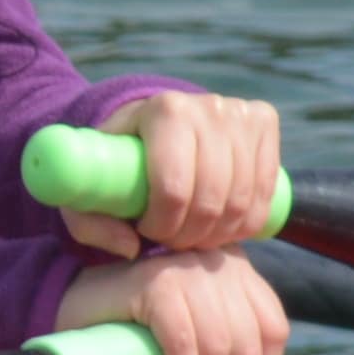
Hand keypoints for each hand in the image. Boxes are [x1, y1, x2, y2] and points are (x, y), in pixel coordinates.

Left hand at [62, 87, 285, 259]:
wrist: (152, 119)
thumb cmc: (116, 157)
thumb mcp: (87, 186)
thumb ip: (89, 223)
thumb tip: (131, 248)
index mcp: (163, 111)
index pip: (173, 188)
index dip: (163, 224)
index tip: (147, 232)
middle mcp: (207, 106)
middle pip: (211, 198)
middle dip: (191, 234)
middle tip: (172, 242)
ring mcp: (240, 112)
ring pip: (242, 201)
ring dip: (219, 233)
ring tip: (194, 236)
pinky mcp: (264, 122)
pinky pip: (266, 193)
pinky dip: (246, 223)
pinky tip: (223, 227)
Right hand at [62, 244, 290, 354]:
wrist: (77, 306)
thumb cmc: (140, 327)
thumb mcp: (195, 343)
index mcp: (236, 268)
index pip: (275, 329)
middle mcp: (216, 260)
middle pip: (247, 343)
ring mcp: (185, 268)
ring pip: (219, 348)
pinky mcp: (156, 283)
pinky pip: (184, 344)